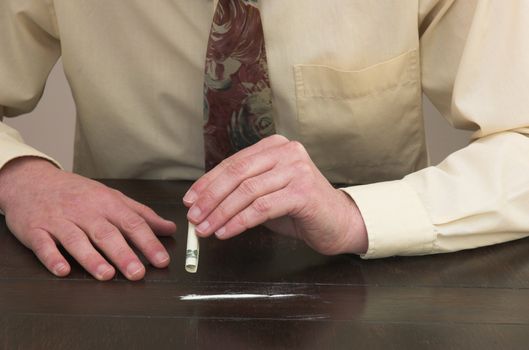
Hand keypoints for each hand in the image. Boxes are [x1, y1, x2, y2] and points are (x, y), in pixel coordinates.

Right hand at [0, 157, 175, 279]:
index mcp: (107, 203)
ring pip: (77, 240)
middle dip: (123, 254)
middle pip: (106, 233)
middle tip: (138, 273)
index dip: (148, 242)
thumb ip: (141, 214)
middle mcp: (85, 212)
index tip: (162, 260)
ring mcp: (60, 220)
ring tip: (107, 275)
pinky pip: (44, 245)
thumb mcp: (112, 197)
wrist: (32, 180)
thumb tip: (170, 228)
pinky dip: (52, 257)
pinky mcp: (36, 230)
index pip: (132, 223)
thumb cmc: (77, 193)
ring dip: (92, 258)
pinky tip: (62, 270)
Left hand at [183, 135, 367, 254]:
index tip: (190, 200)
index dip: (207, 182)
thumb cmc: (299, 209)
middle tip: (194, 217)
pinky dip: (239, 222)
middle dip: (210, 198)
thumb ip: (241, 191)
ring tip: (206, 229)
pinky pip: (261, 208)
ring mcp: (296, 169)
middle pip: (237, 174)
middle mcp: (286, 152)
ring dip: (221, 213)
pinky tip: (226, 232)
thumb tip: (203, 203)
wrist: (338, 222)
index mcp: (274, 146)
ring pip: (247, 191)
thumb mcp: (267, 193)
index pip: (233, 163)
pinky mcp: (303, 191)